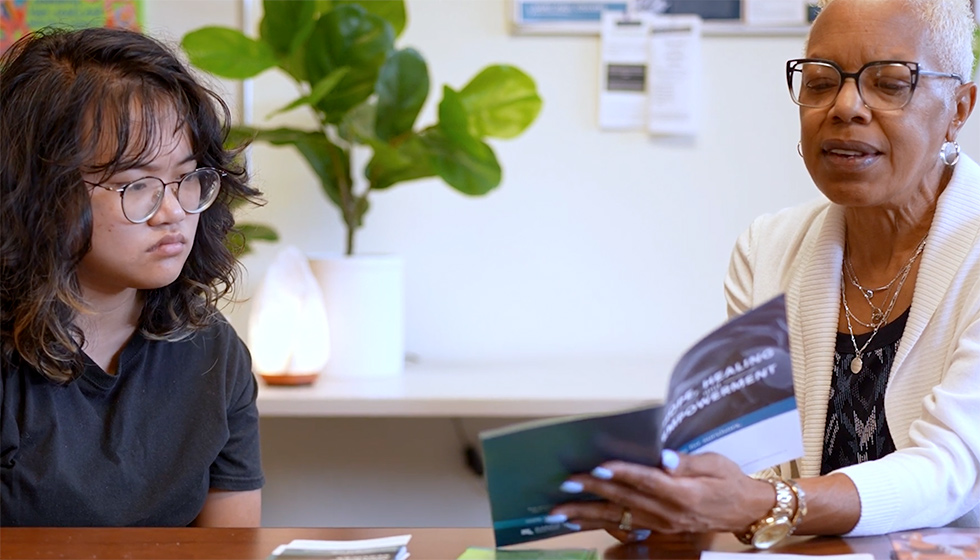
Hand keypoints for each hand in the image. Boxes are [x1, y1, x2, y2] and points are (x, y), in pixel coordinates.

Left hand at [548, 450, 773, 538]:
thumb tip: (667, 458)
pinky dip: (599, 525)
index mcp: (684, 494)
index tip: (598, 466)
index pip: (647, 481)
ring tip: (560, 512)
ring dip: (587, 514)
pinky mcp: (657, 529)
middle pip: (625, 500)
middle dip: (593, 492)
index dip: (622, 473)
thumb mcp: (717, 464)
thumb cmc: (730, 481)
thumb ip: (690, 462)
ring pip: (618, 518)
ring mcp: (661, 524)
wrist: (745, 511)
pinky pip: (623, 527)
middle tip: (567, 485)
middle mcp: (668, 512)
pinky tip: (578, 522)